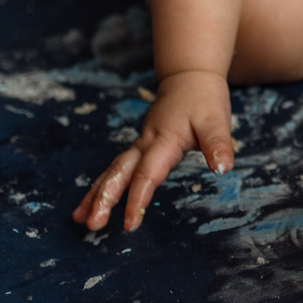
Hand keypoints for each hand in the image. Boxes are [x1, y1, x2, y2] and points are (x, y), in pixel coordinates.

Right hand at [71, 70, 235, 231]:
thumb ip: (218, 144)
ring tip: (79, 219)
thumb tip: (223, 169)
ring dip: (96, 194)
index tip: (129, 224)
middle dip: (104, 198)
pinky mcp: (139, 147)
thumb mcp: (216, 120)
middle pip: (120, 172)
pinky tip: (91, 202)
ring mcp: (140, 144)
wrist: (189, 78)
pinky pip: (117, 168)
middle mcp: (146, 143)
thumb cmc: (204, 100)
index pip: (147, 173)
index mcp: (164, 139)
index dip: (137, 198)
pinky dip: (103, 185)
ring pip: (113, 170)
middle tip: (91, 224)